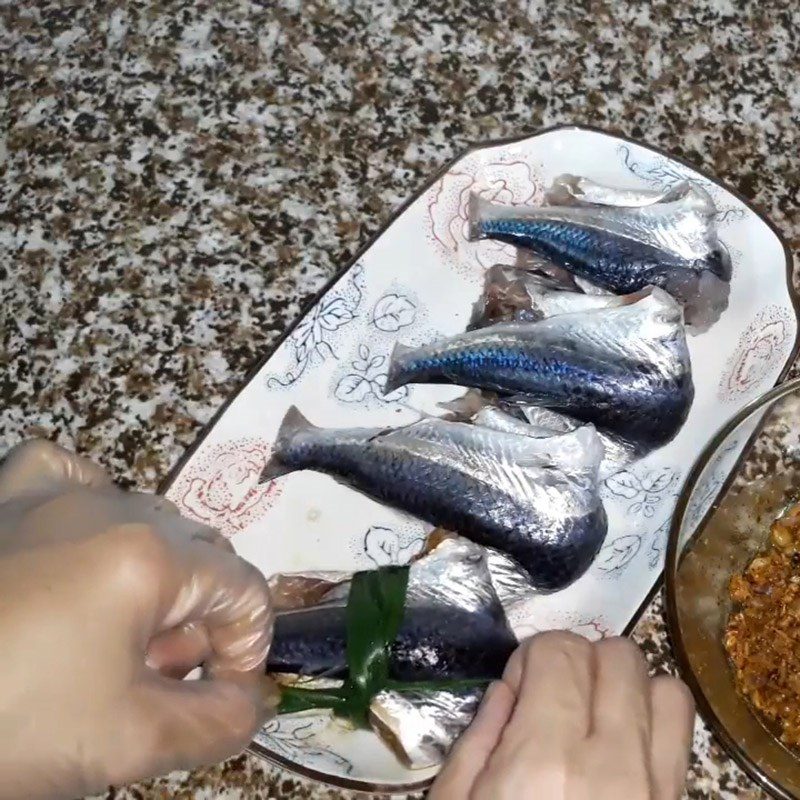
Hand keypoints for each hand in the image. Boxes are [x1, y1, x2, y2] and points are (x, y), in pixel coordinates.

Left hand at [0, 440, 277, 799]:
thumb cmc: (12, 725)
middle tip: (155, 681)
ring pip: (148, 518)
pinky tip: (82, 542)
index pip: (246, 589)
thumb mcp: (129, 743)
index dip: (249, 648)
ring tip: (113, 638)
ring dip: (156, 578)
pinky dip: (92, 503)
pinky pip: (68, 474)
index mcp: (149, 558)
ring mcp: (51, 496)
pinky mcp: (9, 500)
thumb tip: (255, 700)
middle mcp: (111, 507)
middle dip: (199, 621)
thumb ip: (219, 721)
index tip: (221, 698)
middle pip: (202, 556)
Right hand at [431, 632, 693, 799]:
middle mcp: (613, 767)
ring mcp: (657, 790)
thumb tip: (511, 689)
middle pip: (618, 656)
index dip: (532, 658)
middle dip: (581, 660)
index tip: (518, 689)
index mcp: (545, 761)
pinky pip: (685, 737)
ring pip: (667, 688)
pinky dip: (655, 723)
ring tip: (596, 718)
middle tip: (553, 698)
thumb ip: (480, 739)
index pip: (561, 651)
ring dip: (629, 688)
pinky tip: (622, 748)